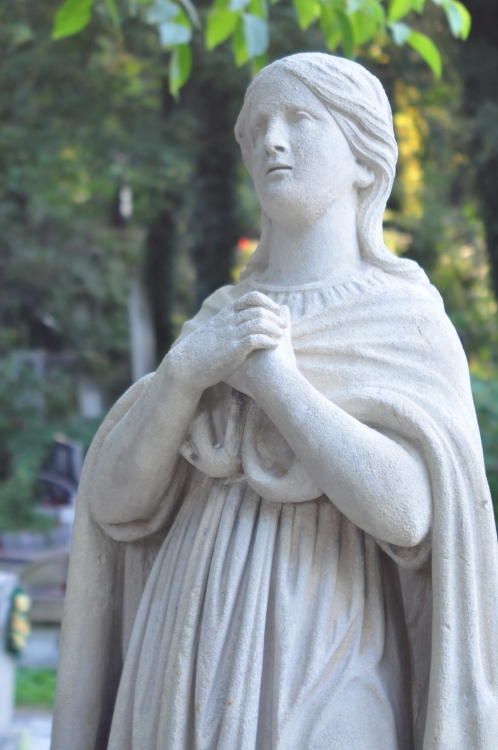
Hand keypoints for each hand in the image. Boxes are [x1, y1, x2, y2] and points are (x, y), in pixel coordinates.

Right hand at [167, 291, 288, 394]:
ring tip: (282, 335)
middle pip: (259, 310)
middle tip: (285, 325)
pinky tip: (275, 345)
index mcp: (226, 314)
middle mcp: (229, 321)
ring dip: (275, 328)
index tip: (276, 310)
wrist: (186, 366)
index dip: (268, 302)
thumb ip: (227, 325)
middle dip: (275, 317)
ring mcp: (231, 334)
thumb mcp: (213, 331)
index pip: (252, 297)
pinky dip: (269, 341)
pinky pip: (256, 339)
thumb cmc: (200, 352)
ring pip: (260, 323)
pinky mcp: (233, 349)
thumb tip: (240, 324)